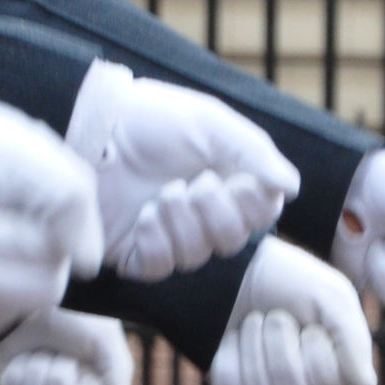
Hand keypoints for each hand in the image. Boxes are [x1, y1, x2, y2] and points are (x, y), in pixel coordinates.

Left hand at [0, 310, 136, 384]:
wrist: (45, 299)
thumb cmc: (80, 318)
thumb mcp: (105, 339)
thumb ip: (117, 372)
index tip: (86, 370)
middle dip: (58, 374)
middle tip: (62, 353)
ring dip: (37, 370)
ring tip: (43, 350)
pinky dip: (16, 371)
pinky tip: (25, 355)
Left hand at [64, 61, 300, 279]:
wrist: (93, 124)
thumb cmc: (151, 118)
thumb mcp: (210, 123)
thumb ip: (254, 152)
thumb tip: (291, 187)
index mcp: (225, 181)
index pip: (261, 214)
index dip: (255, 206)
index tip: (240, 181)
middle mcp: (198, 212)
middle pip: (232, 242)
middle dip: (218, 214)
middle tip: (198, 184)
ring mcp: (164, 233)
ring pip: (196, 256)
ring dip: (184, 224)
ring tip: (164, 193)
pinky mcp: (130, 250)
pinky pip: (158, 267)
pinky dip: (156, 243)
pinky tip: (144, 217)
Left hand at [212, 238, 377, 384]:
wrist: (236, 264)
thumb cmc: (289, 278)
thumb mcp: (332, 296)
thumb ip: (354, 340)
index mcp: (331, 368)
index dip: (318, 351)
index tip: (311, 322)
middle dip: (281, 342)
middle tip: (277, 315)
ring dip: (255, 344)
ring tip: (254, 319)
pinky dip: (230, 356)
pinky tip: (232, 336)